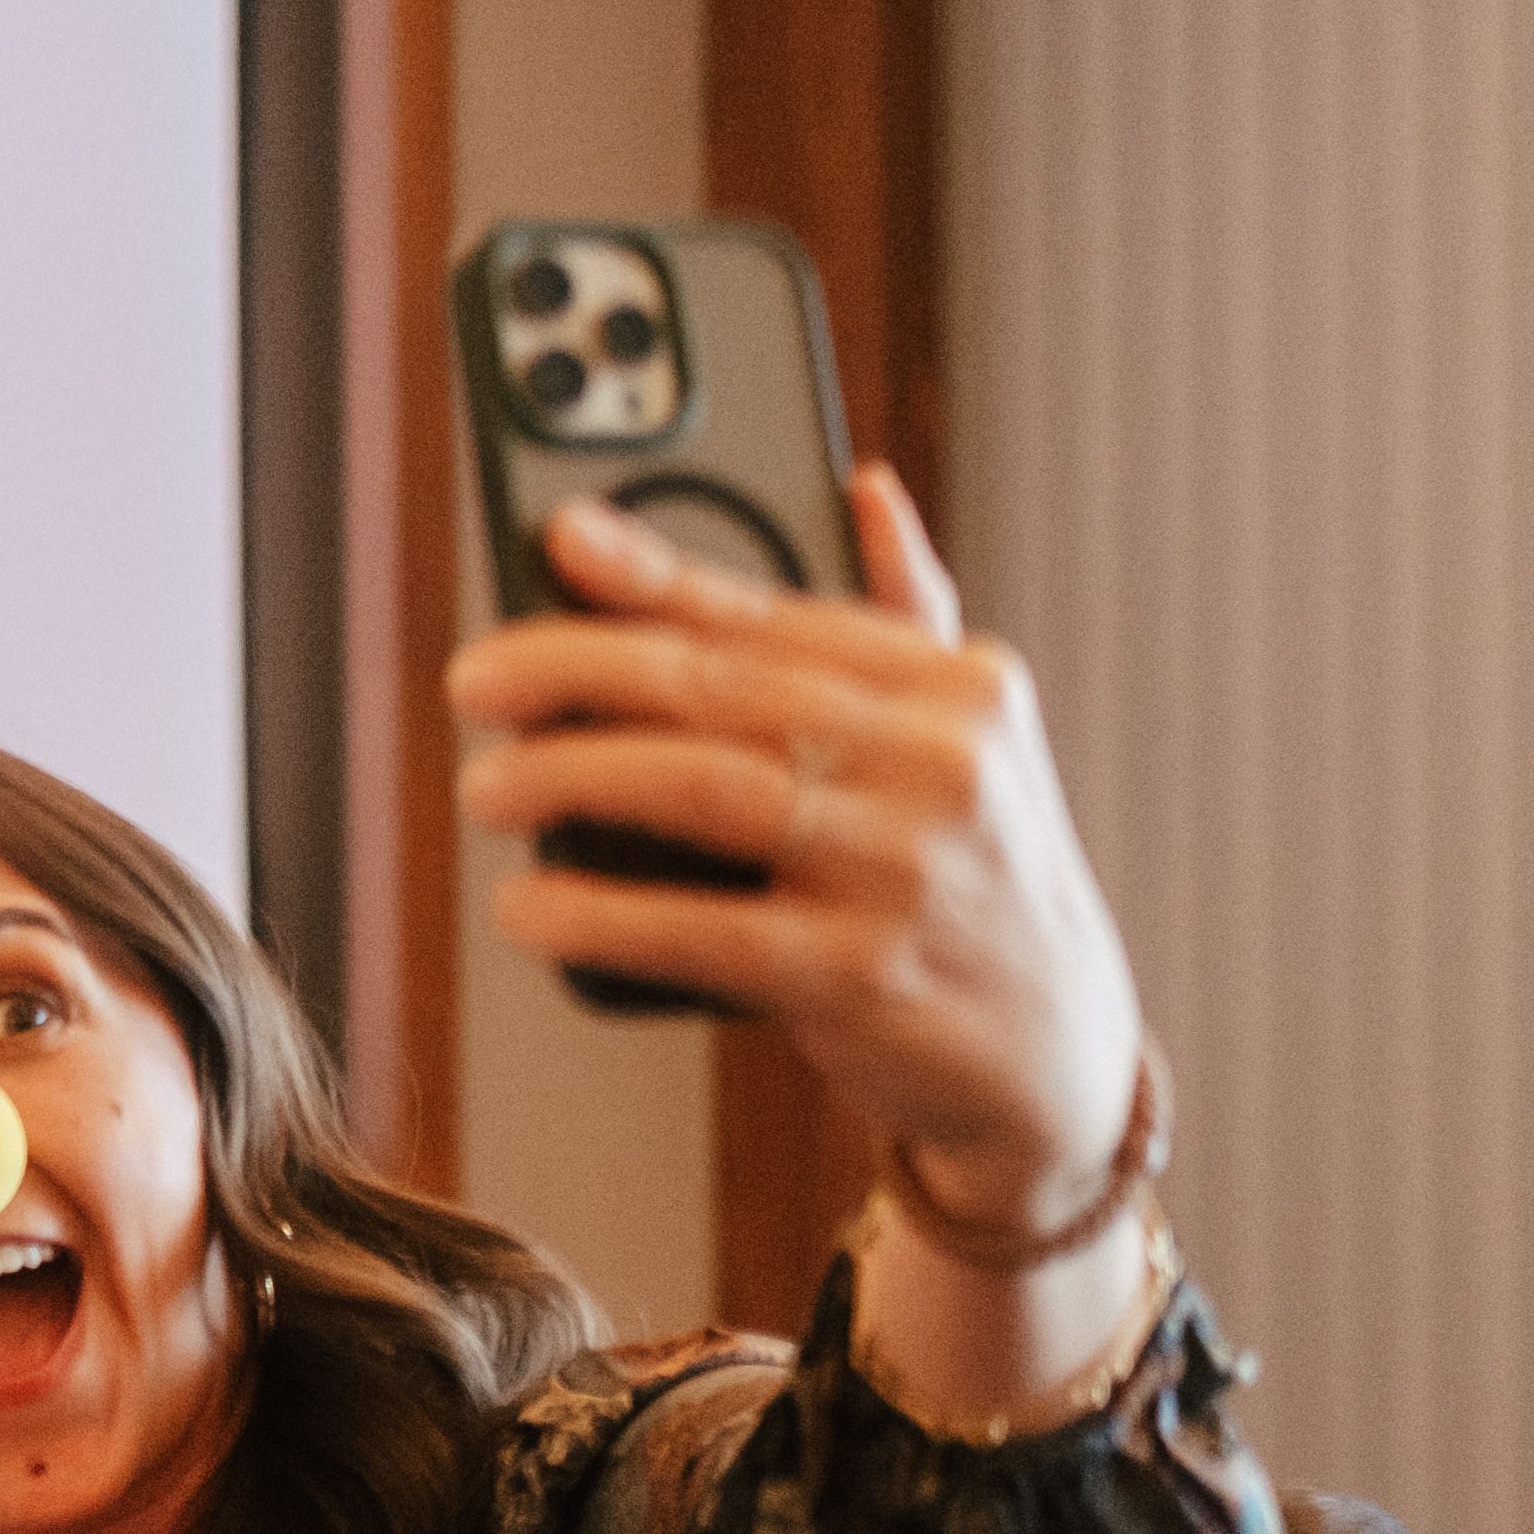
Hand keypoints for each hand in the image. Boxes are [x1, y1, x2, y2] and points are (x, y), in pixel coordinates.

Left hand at [448, 471, 1145, 1235]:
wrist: (1058, 1047)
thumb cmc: (977, 872)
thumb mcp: (974, 737)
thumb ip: (908, 614)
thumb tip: (864, 485)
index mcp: (956, 686)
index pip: (777, 612)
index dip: (654, 571)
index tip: (555, 540)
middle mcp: (939, 763)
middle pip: (723, 690)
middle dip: (576, 674)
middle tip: (475, 683)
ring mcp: (901, 870)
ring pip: (705, 791)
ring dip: (573, 779)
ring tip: (487, 788)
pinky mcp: (858, 977)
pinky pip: (700, 931)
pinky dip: (600, 915)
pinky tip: (530, 905)